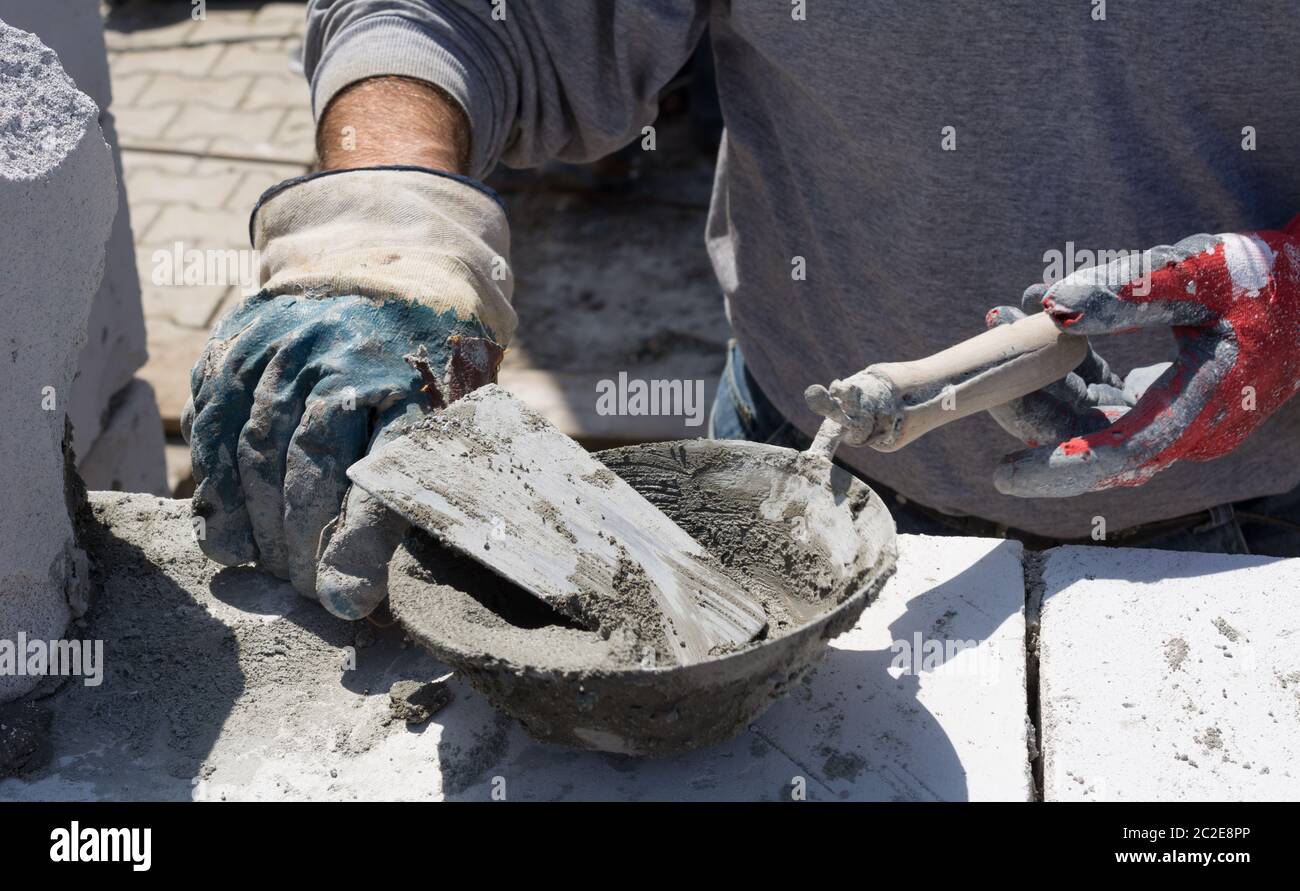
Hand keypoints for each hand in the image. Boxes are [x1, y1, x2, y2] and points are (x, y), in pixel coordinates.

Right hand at [183, 167, 512, 616]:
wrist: (397, 252)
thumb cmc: (443, 351)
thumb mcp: (467, 402)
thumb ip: (442, 471)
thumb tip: (412, 565)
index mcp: (416, 381)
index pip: (381, 479)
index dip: (360, 548)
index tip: (349, 604)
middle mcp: (345, 361)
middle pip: (309, 475)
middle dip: (306, 551)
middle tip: (311, 596)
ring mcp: (286, 349)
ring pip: (256, 456)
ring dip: (259, 531)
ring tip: (272, 575)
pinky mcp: (242, 344)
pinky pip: (216, 427)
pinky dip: (216, 488)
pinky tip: (225, 536)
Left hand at [989, 218, 1299, 496]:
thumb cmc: (1263, 276)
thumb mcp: (1198, 270)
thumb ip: (1130, 289)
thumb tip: (1053, 303)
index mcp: (1204, 406)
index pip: (1121, 454)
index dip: (1058, 467)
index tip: (1002, 476)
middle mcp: (1187, 426)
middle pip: (1089, 438)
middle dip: (1029, 404)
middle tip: (984, 363)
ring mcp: (1173, 415)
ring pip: (1087, 416)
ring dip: (1039, 377)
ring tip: (1000, 318)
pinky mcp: (1163, 397)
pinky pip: (1100, 394)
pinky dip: (1065, 363)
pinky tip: (1038, 315)